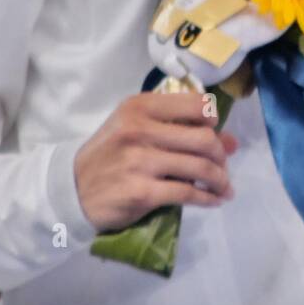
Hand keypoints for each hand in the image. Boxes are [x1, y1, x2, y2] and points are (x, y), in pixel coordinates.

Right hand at [74, 91, 238, 231]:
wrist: (73, 188)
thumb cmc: (110, 154)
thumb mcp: (135, 128)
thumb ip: (178, 128)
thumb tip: (230, 140)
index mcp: (140, 107)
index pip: (195, 104)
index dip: (213, 118)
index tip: (216, 131)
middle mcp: (140, 129)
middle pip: (203, 138)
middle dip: (221, 155)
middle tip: (223, 165)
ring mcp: (141, 161)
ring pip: (200, 167)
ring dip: (220, 179)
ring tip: (224, 186)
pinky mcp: (143, 192)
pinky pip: (188, 193)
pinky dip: (208, 198)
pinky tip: (213, 200)